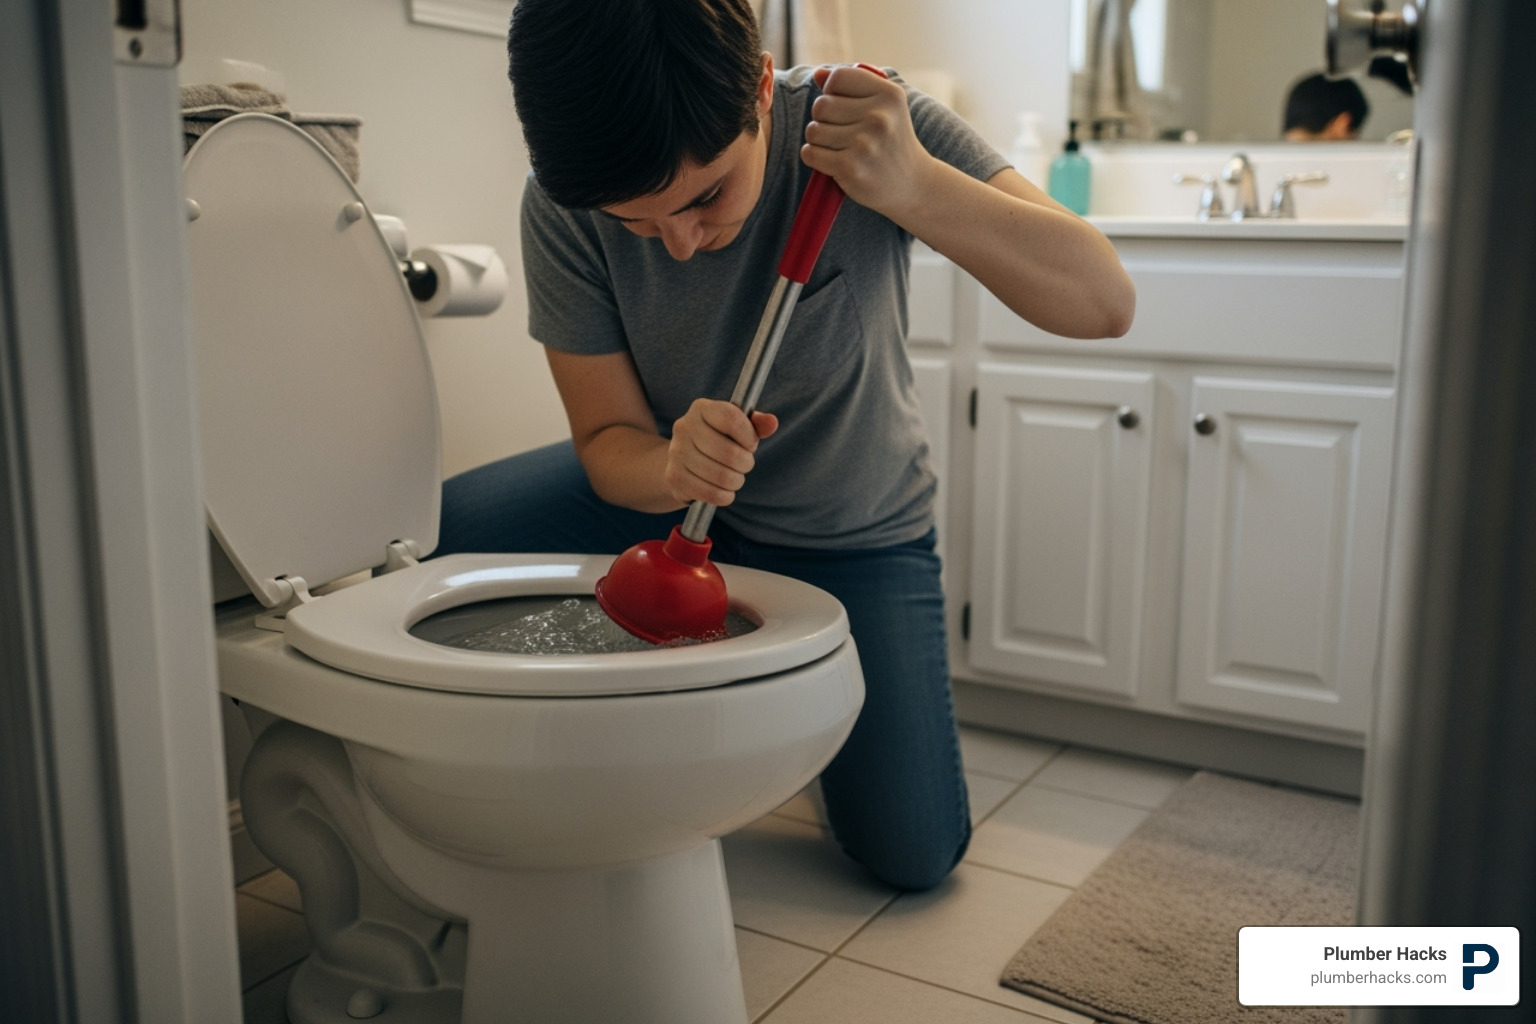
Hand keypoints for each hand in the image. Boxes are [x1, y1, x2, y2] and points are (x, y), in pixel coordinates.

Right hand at [666, 398, 777, 507]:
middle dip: (745, 463)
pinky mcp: (674, 477)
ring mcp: (676, 453)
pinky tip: (725, 491)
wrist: (681, 461)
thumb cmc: (717, 441)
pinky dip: (724, 496)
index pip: (732, 419)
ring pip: (721, 476)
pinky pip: (710, 493)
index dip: (749, 437)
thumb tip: (772, 423)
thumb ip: (756, 424)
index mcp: (702, 408)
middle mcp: (684, 427)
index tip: (750, 445)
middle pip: (729, 452)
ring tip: (734, 478)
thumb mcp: (737, 428)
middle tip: (744, 464)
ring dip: (736, 481)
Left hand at [802, 65, 935, 220]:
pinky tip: (834, 162)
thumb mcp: (885, 106)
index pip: (838, 78)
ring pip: (813, 130)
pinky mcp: (850, 167)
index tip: (845, 107)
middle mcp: (879, 117)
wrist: (912, 185)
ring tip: (841, 148)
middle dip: (824, 119)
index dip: (833, 92)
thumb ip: (853, 85)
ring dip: (819, 141)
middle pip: (821, 105)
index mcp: (889, 95)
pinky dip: (815, 158)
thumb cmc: (891, 141)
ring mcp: (865, 144)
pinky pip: (810, 153)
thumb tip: (819, 74)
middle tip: (844, 133)